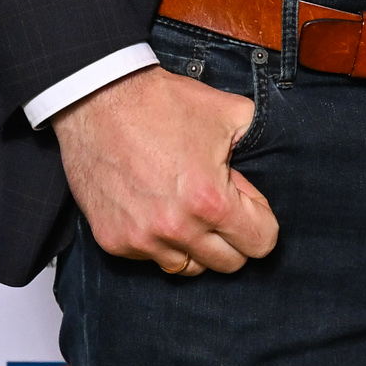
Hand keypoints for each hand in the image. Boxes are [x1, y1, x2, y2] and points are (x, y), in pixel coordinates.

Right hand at [54, 68, 280, 273]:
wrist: (98, 98)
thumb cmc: (162, 103)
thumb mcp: (229, 112)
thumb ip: (257, 141)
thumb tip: (266, 160)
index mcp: (210, 201)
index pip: (261, 244)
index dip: (260, 218)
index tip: (245, 199)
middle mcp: (176, 229)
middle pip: (228, 263)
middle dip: (232, 236)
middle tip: (217, 203)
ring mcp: (141, 239)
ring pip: (188, 267)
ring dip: (195, 244)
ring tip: (186, 207)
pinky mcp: (113, 240)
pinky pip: (150, 258)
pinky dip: (158, 241)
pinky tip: (155, 208)